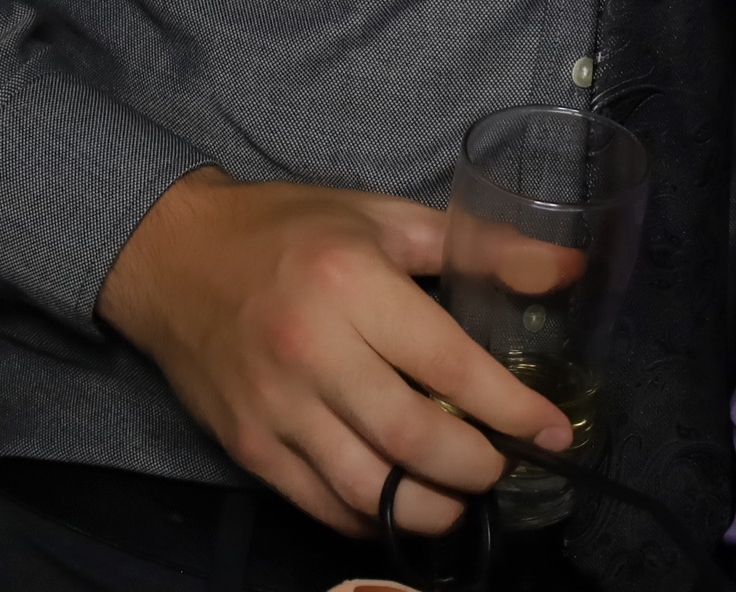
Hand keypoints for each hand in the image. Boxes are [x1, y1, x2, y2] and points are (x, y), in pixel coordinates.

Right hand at [97, 168, 570, 535]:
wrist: (169, 255)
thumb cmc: (287, 229)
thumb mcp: (386, 218)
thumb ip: (480, 248)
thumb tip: (567, 269)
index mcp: (354, 286)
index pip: (450, 366)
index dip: (512, 408)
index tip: (554, 430)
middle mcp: (313, 353)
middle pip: (412, 441)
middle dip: (476, 470)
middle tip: (506, 467)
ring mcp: (275, 408)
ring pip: (366, 489)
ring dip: (428, 509)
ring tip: (462, 497)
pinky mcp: (247, 446)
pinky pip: (318, 504)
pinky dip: (369, 517)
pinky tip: (400, 503)